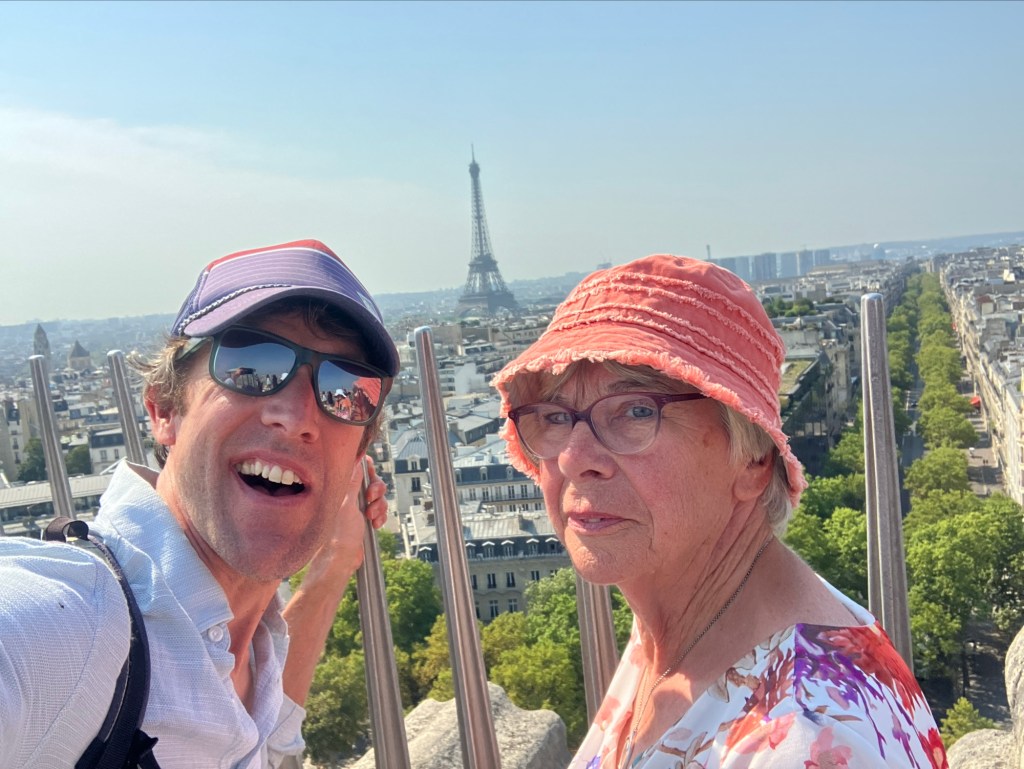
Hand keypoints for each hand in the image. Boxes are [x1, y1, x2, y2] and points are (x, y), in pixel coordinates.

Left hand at [306, 456, 387, 579]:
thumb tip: (356, 460)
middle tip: (370, 499)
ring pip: (379, 498)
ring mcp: (359, 507)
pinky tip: (375, 525)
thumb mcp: (348, 504)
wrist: (341, 559)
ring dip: (379, 507)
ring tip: (371, 517)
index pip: (359, 469)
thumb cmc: (339, 534)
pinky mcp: (365, 518)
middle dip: (377, 491)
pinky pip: (380, 511)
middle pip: (373, 482)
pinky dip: (380, 516)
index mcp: (344, 489)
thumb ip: (353, 482)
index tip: (371, 473)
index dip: (368, 468)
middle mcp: (351, 495)